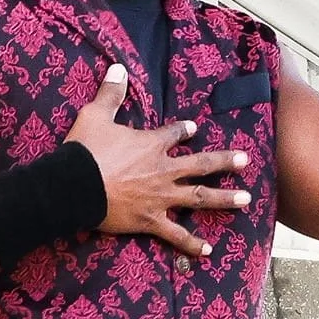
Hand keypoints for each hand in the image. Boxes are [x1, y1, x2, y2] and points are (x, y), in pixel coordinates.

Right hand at [67, 67, 251, 258]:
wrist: (73, 186)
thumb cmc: (84, 151)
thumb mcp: (95, 115)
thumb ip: (111, 93)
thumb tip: (117, 67)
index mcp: (151, 144)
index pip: (175, 133)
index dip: (185, 130)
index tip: (194, 129)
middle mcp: (163, 170)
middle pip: (201, 164)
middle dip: (225, 162)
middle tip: (246, 161)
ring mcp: (160, 197)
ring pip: (199, 198)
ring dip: (224, 199)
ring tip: (246, 199)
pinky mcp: (150, 221)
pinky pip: (175, 234)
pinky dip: (190, 244)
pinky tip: (208, 251)